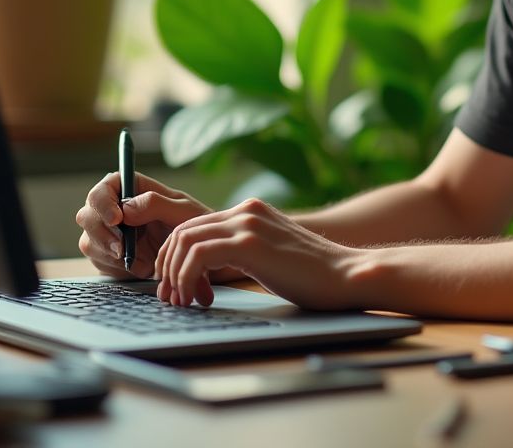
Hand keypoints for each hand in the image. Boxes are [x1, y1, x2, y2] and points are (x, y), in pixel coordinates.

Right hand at [75, 171, 216, 279]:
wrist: (197, 256)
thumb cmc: (194, 225)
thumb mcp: (183, 211)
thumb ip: (156, 204)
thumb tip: (125, 209)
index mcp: (132, 189)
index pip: (103, 188)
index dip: (102, 202)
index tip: (117, 219)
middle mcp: (115, 209)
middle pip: (86, 215)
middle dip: (101, 234)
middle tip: (122, 249)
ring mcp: (110, 233)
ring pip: (88, 242)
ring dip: (110, 255)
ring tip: (142, 261)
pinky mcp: (109, 256)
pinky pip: (99, 263)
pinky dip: (117, 269)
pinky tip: (140, 267)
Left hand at [154, 197, 369, 309]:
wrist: (345, 274)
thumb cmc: (312, 274)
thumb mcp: (269, 254)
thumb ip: (242, 251)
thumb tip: (206, 272)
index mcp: (250, 211)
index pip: (193, 226)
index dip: (175, 259)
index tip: (177, 289)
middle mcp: (245, 210)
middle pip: (182, 231)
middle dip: (168, 267)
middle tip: (172, 298)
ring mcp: (248, 223)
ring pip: (184, 240)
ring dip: (174, 275)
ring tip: (182, 302)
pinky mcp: (249, 243)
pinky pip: (197, 255)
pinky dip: (187, 278)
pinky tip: (199, 298)